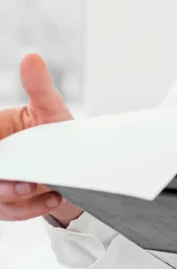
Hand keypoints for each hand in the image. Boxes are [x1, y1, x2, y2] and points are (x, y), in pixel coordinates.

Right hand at [0, 54, 82, 224]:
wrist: (76, 165)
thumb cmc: (56, 132)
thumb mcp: (50, 108)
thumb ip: (39, 87)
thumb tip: (31, 57)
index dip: (0, 144)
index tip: (6, 152)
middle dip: (1, 182)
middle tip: (20, 181)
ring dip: (16, 196)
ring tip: (40, 189)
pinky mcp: (11, 204)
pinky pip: (12, 211)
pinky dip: (31, 207)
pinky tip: (51, 198)